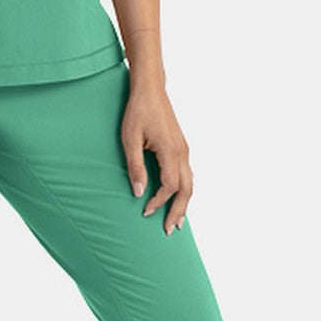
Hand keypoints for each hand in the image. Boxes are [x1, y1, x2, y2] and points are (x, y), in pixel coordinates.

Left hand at [120, 83, 192, 234]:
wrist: (150, 90)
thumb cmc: (138, 111)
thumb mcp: (129, 139)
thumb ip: (135, 166)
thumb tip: (139, 192)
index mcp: (171, 151)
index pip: (169, 186)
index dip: (159, 202)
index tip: (146, 212)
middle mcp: (182, 152)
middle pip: (187, 190)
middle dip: (179, 212)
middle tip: (169, 230)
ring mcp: (184, 149)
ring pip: (191, 183)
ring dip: (185, 203)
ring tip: (177, 220)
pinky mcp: (181, 147)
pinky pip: (188, 174)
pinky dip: (185, 190)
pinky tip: (178, 198)